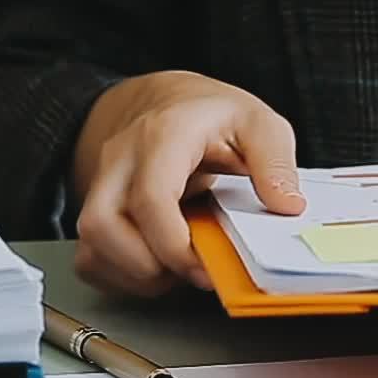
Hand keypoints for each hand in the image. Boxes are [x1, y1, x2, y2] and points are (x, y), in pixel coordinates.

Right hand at [72, 71, 305, 296]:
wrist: (170, 102)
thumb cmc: (211, 114)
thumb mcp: (258, 123)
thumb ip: (275, 163)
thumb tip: (287, 205)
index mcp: (163, 136)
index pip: (151, 197)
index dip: (176, 244)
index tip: (209, 265)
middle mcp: (121, 159)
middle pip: (103, 226)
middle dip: (150, 265)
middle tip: (196, 270)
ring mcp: (101, 184)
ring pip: (91, 245)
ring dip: (135, 274)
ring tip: (180, 267)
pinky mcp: (96, 208)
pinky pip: (90, 256)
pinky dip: (122, 275)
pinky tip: (159, 266)